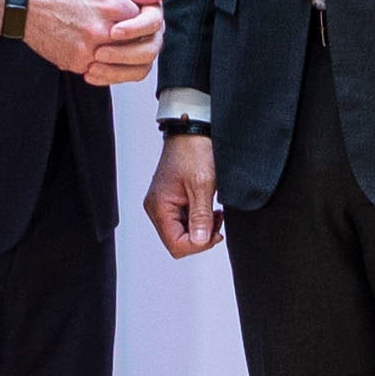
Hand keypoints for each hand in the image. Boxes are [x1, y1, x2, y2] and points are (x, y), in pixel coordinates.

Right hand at [20, 0, 164, 86]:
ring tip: (118, 51)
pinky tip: (98, 56)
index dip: (145, 22)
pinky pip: (100, 72)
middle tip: (134, 41)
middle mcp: (102, 30)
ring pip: (124, 65)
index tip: (138, 21)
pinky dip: (103, 68)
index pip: (148, 23)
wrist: (22, 2)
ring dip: (126, 61)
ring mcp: (88, 50)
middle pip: (142, 49)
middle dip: (142, 45)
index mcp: (112, 5)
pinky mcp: (75, 62)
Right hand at [145, 132, 222, 256]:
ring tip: (215, 214)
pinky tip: (209, 210)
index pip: (175, 244)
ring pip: (182, 233)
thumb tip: (200, 241)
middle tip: (218, 222)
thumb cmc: (193, 150)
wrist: (191, 131)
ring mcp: (163, 204)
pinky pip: (184, 220)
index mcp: (159, 206)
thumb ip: (201, 216)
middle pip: (177, 241)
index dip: (198, 245)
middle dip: (200, 237)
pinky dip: (198, 220)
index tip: (216, 232)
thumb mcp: (202, 185)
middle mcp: (157, 208)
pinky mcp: (172, 200)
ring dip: (201, 228)